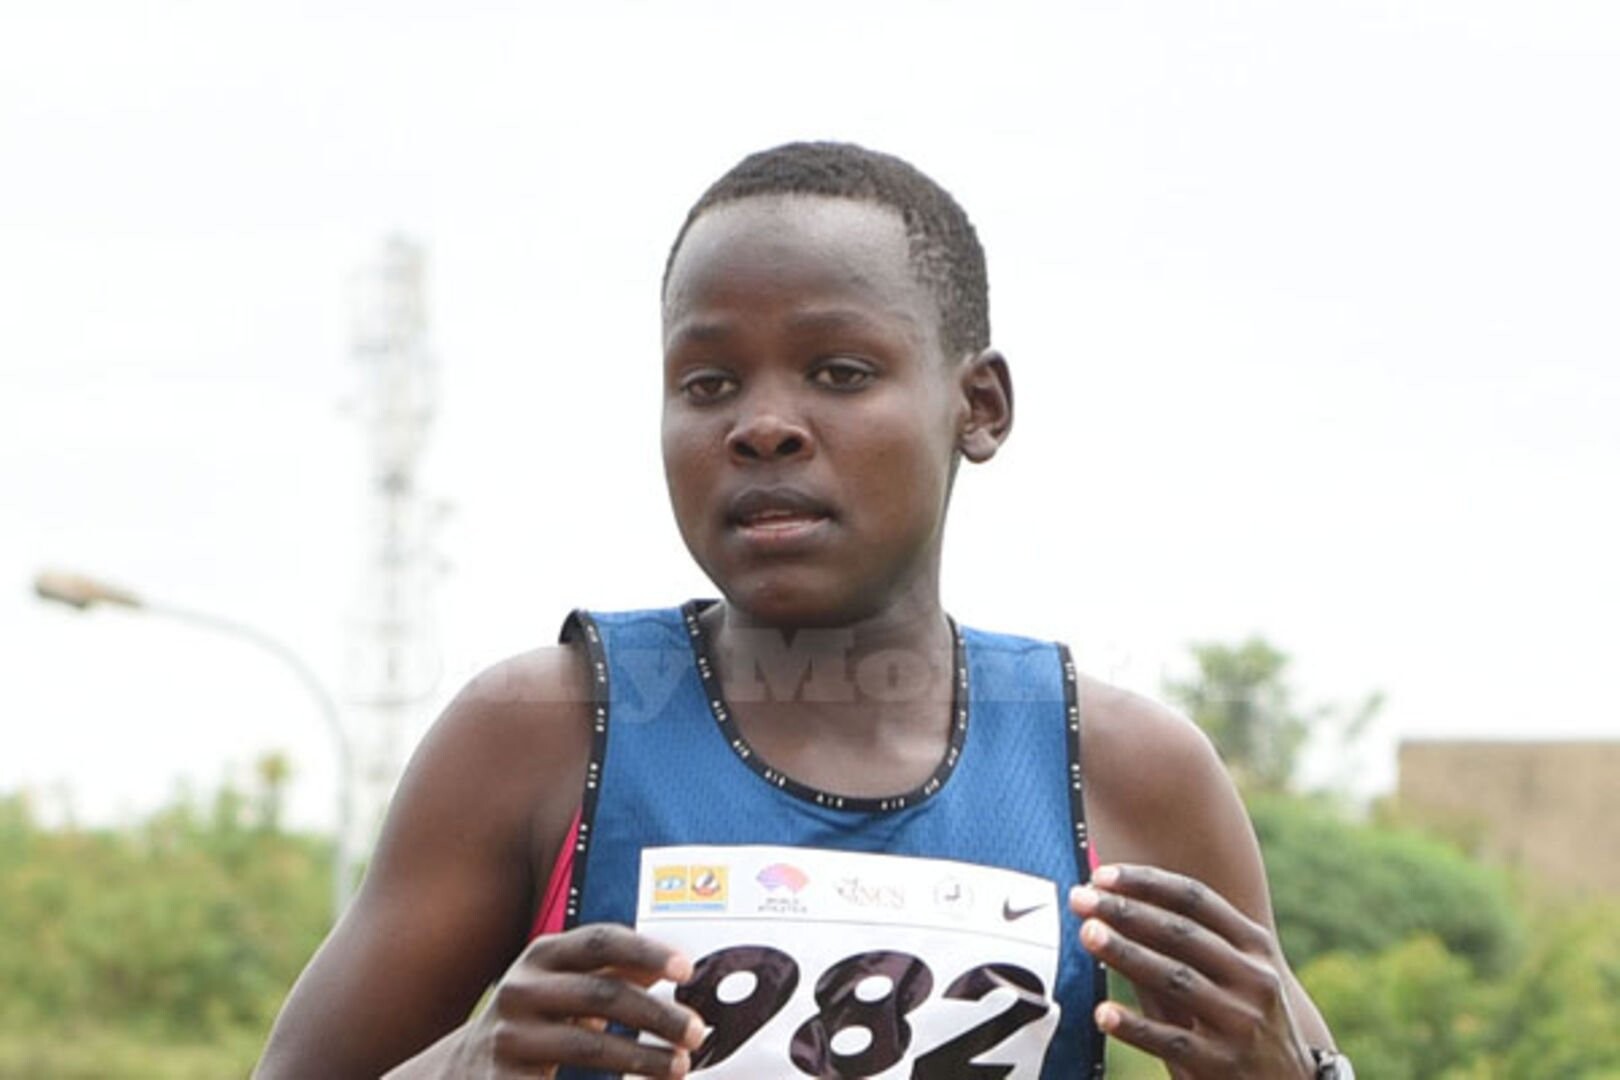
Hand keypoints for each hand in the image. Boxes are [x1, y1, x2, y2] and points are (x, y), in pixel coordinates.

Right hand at [453, 923, 706, 1078]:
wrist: (462, 1069)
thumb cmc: (536, 1019)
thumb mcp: (564, 984)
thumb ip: (612, 971)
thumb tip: (672, 965)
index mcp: (542, 955)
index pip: (601, 941)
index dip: (646, 951)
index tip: (686, 969)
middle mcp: (521, 990)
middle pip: (602, 994)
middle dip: (657, 1015)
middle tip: (696, 1032)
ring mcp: (509, 1038)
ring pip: (588, 1045)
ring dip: (643, 1058)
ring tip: (679, 1067)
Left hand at [1069, 864, 1314, 1078]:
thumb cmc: (1243, 1021)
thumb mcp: (1234, 977)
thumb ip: (1184, 948)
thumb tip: (1113, 907)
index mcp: (1254, 947)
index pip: (1196, 900)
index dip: (1147, 883)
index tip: (1101, 875)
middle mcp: (1254, 979)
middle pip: (1181, 933)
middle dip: (1127, 911)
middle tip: (1080, 898)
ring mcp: (1241, 1023)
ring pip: (1175, 979)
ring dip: (1127, 953)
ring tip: (1087, 934)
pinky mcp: (1223, 1065)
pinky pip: (1172, 1040)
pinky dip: (1135, 1026)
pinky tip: (1103, 1013)